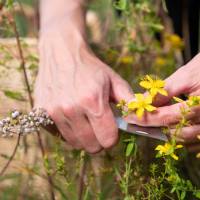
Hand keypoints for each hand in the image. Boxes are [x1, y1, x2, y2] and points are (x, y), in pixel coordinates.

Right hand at [34, 24, 132, 152]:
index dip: (112, 138)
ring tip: (85, 120)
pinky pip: (59, 135)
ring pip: (75, 143)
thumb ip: (128, 100)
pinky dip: (68, 131)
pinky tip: (71, 117)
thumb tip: (138, 119)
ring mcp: (53, 111)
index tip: (111, 131)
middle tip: (98, 127)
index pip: (107, 139)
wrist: (62, 53)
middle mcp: (71, 109)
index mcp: (93, 100)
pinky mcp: (41, 112)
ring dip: (83, 136)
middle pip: (91, 146)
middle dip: (99, 141)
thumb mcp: (113, 80)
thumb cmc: (90, 67)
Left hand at [125, 53, 199, 141]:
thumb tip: (144, 101)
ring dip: (167, 133)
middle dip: (154, 128)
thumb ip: (165, 91)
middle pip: (175, 131)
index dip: (145, 118)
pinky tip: (171, 129)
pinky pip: (197, 140)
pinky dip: (182, 137)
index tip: (129, 117)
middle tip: (138, 122)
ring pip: (186, 138)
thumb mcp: (185, 75)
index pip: (166, 117)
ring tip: (153, 123)